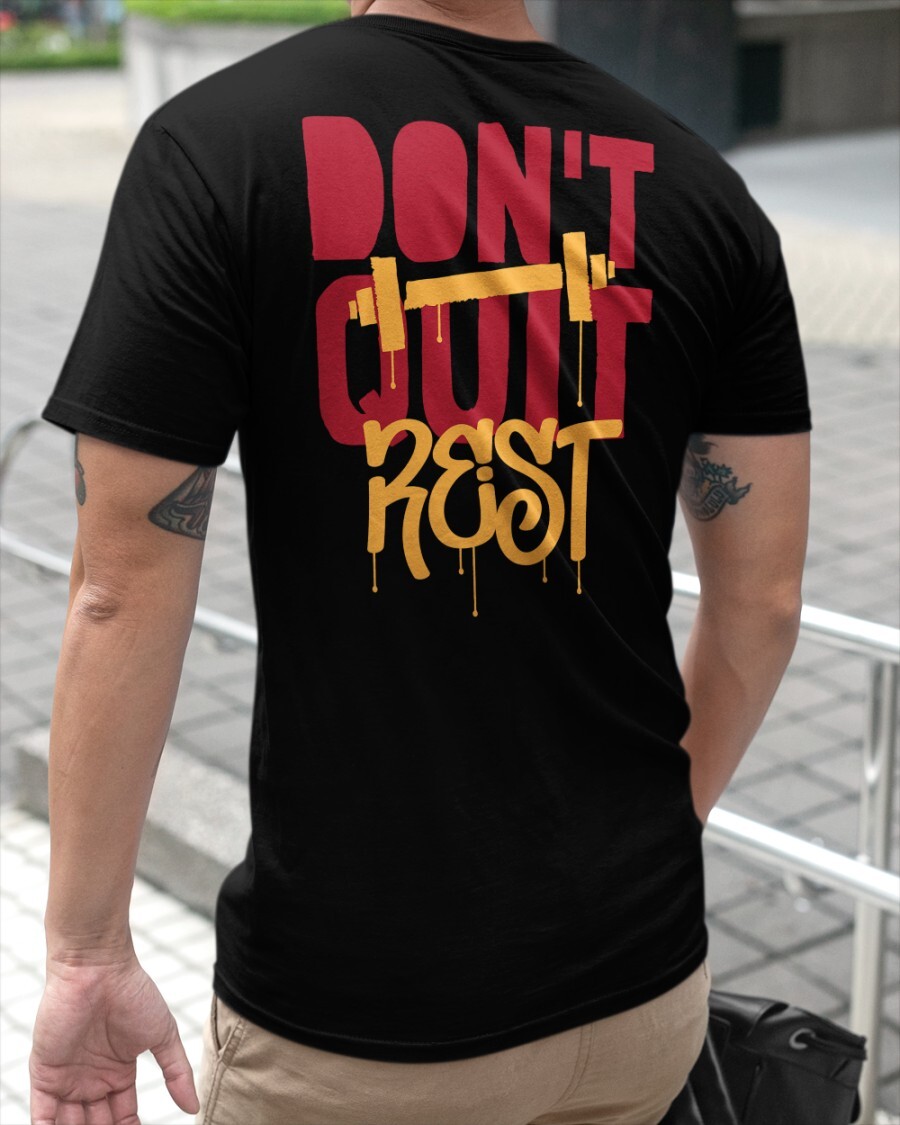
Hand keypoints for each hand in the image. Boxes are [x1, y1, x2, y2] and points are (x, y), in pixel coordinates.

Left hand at [30, 952, 198, 1124]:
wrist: (97, 969)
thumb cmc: (133, 992)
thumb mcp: (163, 1035)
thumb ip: (177, 1072)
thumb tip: (194, 1107)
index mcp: (118, 1073)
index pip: (123, 1117)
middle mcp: (91, 1080)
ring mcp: (67, 1080)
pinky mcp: (44, 1076)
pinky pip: (42, 1117)